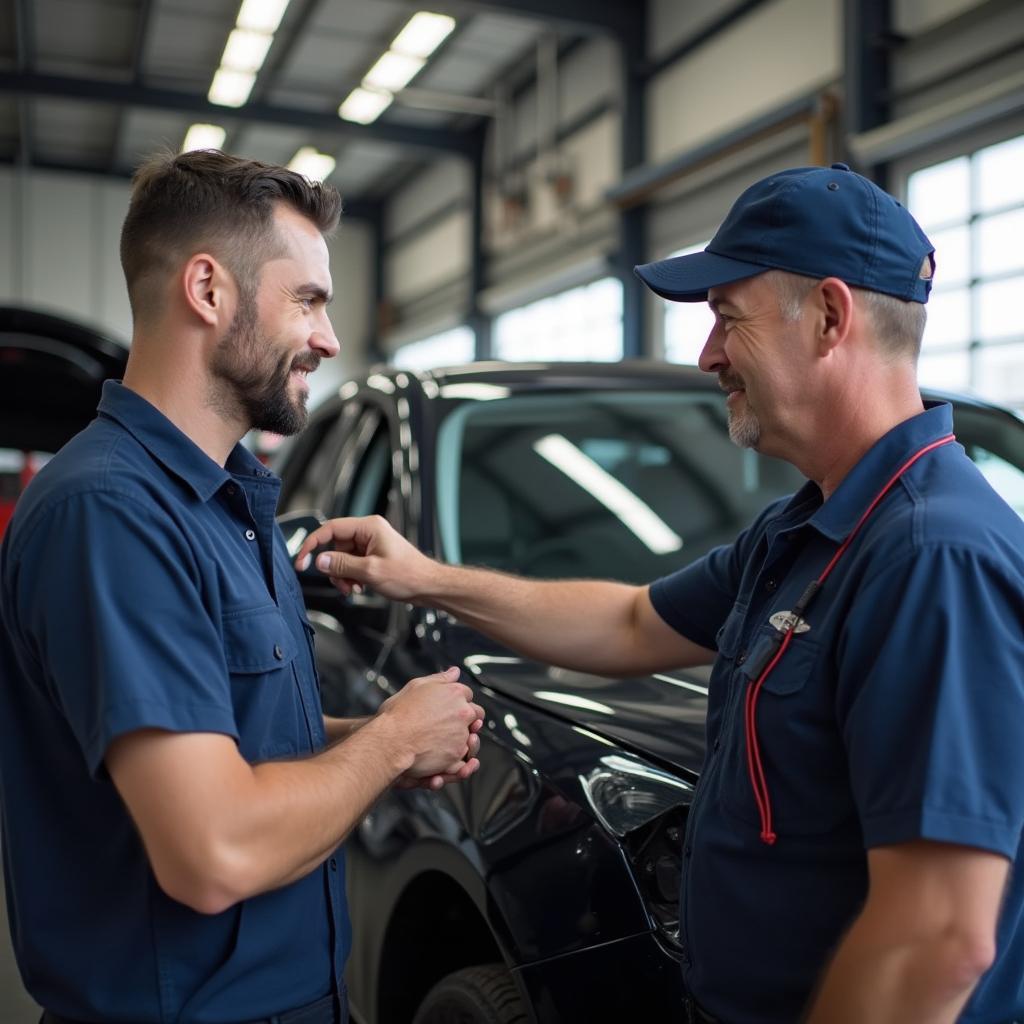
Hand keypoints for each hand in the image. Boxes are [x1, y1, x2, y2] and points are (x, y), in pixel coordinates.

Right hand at [294, 515, 432, 600]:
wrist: (428, 586)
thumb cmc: (409, 575)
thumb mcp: (371, 571)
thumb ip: (342, 565)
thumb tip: (320, 561)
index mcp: (369, 527)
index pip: (330, 529)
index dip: (313, 544)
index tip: (302, 561)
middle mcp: (368, 532)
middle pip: (335, 546)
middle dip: (334, 568)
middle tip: (342, 584)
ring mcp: (370, 544)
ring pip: (341, 558)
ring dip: (342, 575)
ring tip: (353, 588)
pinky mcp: (372, 556)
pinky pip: (351, 564)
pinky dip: (350, 577)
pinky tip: (359, 587)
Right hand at [378, 667, 484, 777]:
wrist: (389, 742)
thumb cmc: (397, 714)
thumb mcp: (416, 686)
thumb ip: (440, 679)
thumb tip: (454, 672)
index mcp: (455, 693)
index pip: (467, 694)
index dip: (457, 701)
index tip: (447, 708)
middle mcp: (463, 713)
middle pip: (476, 714)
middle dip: (466, 718)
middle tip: (447, 724)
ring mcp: (461, 735)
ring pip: (471, 736)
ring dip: (461, 738)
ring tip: (440, 741)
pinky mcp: (456, 755)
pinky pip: (463, 756)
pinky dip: (455, 756)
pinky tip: (439, 755)